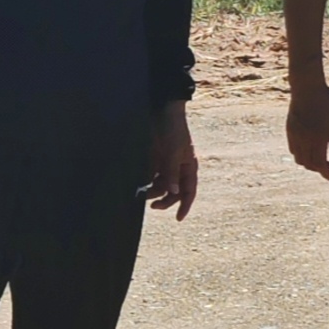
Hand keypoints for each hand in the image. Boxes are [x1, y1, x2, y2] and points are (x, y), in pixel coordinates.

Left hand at [147, 101, 198, 219]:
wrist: (161, 110)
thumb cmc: (172, 129)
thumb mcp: (172, 152)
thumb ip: (171, 173)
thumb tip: (172, 193)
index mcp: (188, 167)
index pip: (189, 191)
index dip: (185, 205)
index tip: (178, 218)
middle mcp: (178, 168)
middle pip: (173, 192)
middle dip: (164, 200)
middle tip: (152, 206)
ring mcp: (165, 164)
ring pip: (160, 185)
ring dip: (152, 191)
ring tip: (141, 193)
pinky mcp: (154, 159)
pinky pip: (151, 176)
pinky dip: (146, 181)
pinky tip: (138, 184)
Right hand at [286, 80, 328, 179]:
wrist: (306, 88)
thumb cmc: (325, 103)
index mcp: (317, 138)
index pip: (319, 163)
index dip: (325, 172)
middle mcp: (304, 139)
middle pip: (308, 163)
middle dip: (317, 169)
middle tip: (327, 166)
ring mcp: (295, 135)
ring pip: (299, 158)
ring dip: (308, 163)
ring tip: (317, 158)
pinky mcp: (289, 130)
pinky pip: (293, 149)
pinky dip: (300, 154)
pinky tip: (307, 150)